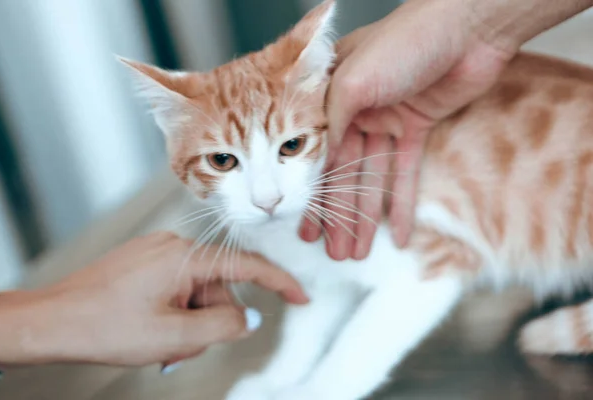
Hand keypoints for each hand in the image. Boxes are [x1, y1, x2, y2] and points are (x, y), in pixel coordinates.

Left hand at [0, 232, 306, 368]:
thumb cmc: (104, 326)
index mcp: (184, 257)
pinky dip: (174, 312)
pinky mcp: (143, 263)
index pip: (246, 266)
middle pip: (217, 288)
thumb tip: (250, 317)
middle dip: (209, 321)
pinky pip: (175, 287)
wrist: (51, 321)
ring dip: (188, 322)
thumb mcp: (175, 336)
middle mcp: (172, 247)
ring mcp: (155, 253)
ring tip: (160, 344)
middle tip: (181, 348)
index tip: (300, 296)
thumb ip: (223, 326)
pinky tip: (152, 330)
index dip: (279, 283)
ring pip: (195, 292)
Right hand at [300, 0, 516, 259]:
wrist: (465, 28)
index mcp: (330, 97)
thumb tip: (319, 160)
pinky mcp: (419, 127)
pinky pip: (407, 173)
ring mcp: (388, 119)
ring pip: (374, 179)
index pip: (315, 158)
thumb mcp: (351, 80)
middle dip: (340, 216)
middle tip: (334, 254)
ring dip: (367, 217)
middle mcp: (356, 110)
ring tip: (359, 253)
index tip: (306, 230)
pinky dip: (402, 203)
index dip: (311, 197)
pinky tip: (399, 235)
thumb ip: (330, 120)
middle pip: (345, 175)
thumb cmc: (402, 43)